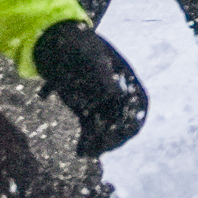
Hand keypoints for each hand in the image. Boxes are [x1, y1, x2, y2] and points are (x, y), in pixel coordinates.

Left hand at [34, 19, 148, 156]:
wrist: (57, 46)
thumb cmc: (78, 46)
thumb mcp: (92, 57)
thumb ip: (103, 75)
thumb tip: (114, 95)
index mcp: (127, 79)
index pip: (139, 105)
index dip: (134, 120)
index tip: (122, 132)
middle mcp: (119, 94)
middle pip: (125, 122)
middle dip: (115, 137)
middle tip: (102, 146)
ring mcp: (103, 103)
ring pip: (109, 130)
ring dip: (101, 143)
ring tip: (87, 151)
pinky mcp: (87, 111)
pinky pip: (92, 130)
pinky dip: (88, 142)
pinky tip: (80, 151)